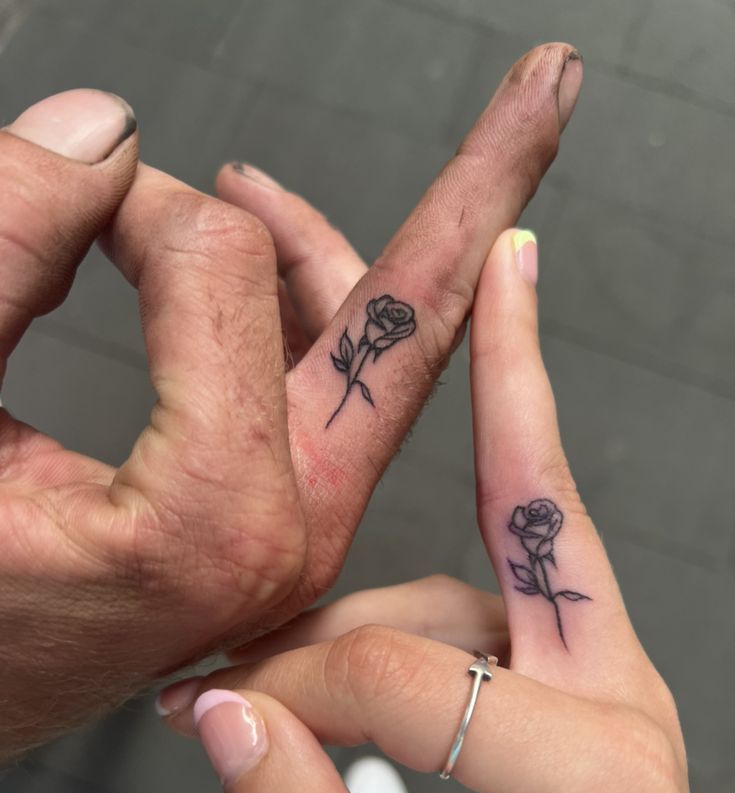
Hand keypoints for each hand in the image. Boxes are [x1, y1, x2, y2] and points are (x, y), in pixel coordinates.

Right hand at [0, 45, 580, 757]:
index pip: (219, 278)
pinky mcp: (276, 534)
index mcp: (206, 524)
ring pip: (374, 365)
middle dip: (483, 193)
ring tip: (437, 162)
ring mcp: (294, 540)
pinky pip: (335, 407)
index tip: (63, 202)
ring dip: (385, 249)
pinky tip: (291, 256)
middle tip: (550, 89)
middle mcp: (283, 537)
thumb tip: (106, 138)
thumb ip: (4, 255)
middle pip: (410, 328)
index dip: (123, 209)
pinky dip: (318, 316)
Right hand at [163, 230, 713, 792]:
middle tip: (482, 254)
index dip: (293, 694)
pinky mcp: (574, 695)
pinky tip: (351, 607)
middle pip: (537, 511)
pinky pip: (497, 595)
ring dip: (385, 559)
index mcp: (604, 780)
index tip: (211, 721)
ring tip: (291, 613)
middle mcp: (621, 705)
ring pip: (480, 568)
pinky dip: (413, 584)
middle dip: (508, 366)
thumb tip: (223, 723)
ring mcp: (605, 690)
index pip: (413, 677)